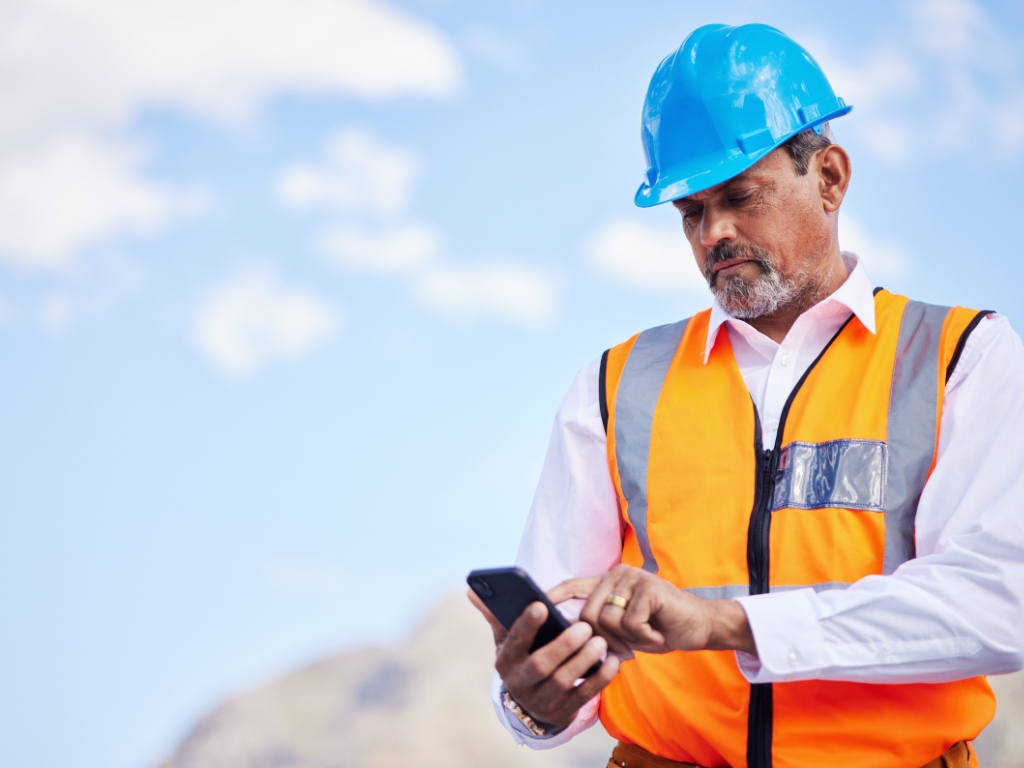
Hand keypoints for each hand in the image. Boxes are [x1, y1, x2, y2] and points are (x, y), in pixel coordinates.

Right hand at [467, 589, 619, 727]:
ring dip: (583, 660)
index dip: (527, 624)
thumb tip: (471, 589)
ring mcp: (543, 700)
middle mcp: (521, 683)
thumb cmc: (522, 660)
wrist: (532, 706)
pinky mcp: (564, 712)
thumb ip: (495, 615)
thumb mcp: (506, 642)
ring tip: (600, 640)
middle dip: (563, 645)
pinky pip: (584, 696)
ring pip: (564, 681)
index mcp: (506, 661)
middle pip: (540, 665)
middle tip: (584, 626)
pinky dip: (600, 679)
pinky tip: (613, 662)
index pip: (514, 641)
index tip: (541, 605)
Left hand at [548, 565, 755, 658]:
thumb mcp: (624, 630)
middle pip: (588, 614)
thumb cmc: (658, 628)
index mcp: (609, 582)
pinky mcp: (649, 588)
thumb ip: (600, 628)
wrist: (699, 627)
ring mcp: (633, 578)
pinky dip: (644, 637)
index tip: (533, 604)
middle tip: (627, 648)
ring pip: (608, 620)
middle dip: (604, 640)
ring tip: (647, 634)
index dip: (553, 596)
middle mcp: (618, 574)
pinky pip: (630, 623)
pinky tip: (658, 631)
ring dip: (628, 639)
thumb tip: (569, 637)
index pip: (574, 585)